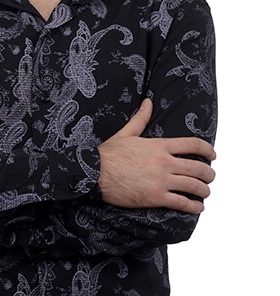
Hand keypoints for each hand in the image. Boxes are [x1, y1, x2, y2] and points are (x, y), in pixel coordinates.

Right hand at [97, 98, 215, 213]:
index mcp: (159, 145)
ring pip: (194, 186)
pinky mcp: (156, 197)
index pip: (192, 144)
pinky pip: (182, 203)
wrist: (95, 172)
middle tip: (211, 176)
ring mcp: (162, 181)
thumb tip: (148, 101)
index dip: (207, 150)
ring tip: (205, 193)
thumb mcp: (126, 132)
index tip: (213, 155)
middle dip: (210, 173)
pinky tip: (197, 207)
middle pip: (198, 168)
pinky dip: (194, 206)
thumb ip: (141, 118)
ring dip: (204, 190)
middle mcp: (164, 162)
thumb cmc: (109, 153)